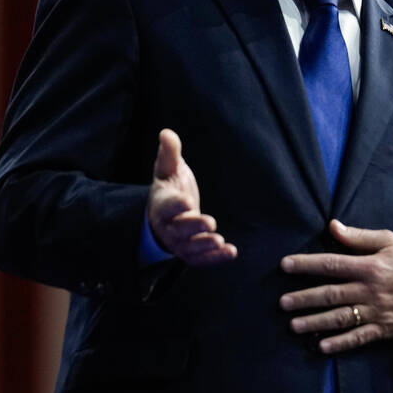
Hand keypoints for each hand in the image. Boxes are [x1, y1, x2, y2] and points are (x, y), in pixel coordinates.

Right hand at [148, 129, 237, 265]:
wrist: (164, 216)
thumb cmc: (169, 188)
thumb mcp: (168, 169)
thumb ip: (169, 152)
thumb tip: (166, 133)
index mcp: (161, 204)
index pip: (166, 206)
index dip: (175, 205)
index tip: (186, 201)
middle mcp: (168, 226)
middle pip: (178, 229)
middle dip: (193, 227)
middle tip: (210, 222)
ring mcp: (178, 242)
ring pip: (189, 248)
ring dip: (204, 246)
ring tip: (219, 241)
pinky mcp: (190, 253)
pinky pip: (201, 260)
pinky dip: (215, 259)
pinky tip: (231, 251)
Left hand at [279, 220, 392, 353]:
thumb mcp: (390, 241)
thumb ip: (359, 237)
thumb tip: (332, 226)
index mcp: (371, 266)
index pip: (332, 264)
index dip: (306, 265)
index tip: (285, 265)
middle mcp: (371, 290)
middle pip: (331, 294)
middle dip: (304, 298)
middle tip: (282, 303)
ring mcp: (378, 312)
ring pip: (340, 318)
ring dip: (315, 322)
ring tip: (293, 324)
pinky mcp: (385, 329)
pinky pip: (359, 338)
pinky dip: (340, 344)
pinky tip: (321, 346)